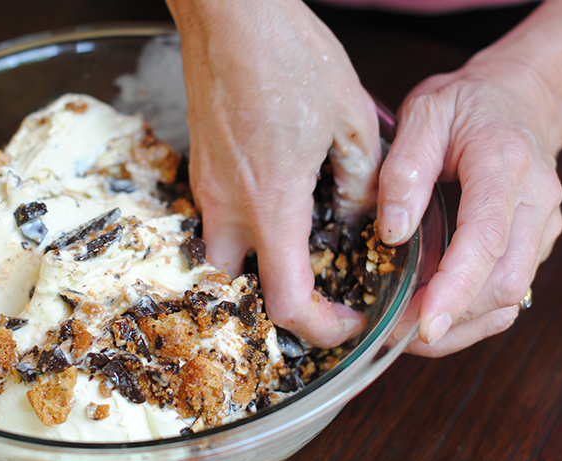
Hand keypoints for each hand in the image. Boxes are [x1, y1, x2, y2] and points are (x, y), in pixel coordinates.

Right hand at [167, 0, 382, 346]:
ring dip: (256, 267)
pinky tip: (278, 200)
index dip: (322, 328)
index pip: (287, 300)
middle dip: (274, 303)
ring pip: (220, 256)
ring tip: (299, 246)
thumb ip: (360, 181)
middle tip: (318, 290)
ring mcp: (206, 187)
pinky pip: (217, 219)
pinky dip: (245, 230)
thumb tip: (359, 217)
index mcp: (271, 203)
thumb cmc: (289, 56)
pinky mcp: (200, 168)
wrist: (231, 14)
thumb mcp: (351, 118)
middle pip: (237, 290)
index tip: (349, 321)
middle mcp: (228, 206)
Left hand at [378, 15, 561, 355]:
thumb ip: (404, 170)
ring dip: (460, 323)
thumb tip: (393, 232)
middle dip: (450, 317)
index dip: (455, 289)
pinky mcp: (534, 242)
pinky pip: (510, 292)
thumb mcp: (423, 115)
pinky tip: (434, 313)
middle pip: (504, 282)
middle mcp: (534, 202)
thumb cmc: (465, 104)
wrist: (516, 97)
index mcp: (503, 165)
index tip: (423, 325)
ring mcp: (541, 226)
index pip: (485, 239)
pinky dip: (472, 314)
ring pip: (511, 297)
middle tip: (395, 330)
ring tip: (407, 329)